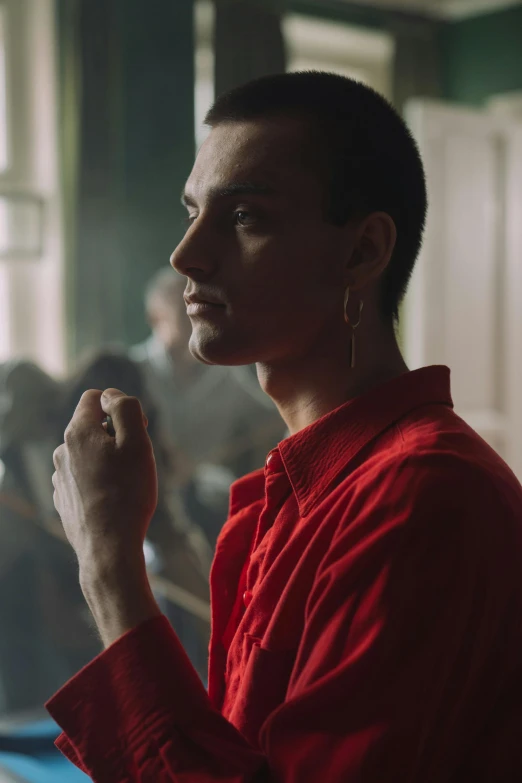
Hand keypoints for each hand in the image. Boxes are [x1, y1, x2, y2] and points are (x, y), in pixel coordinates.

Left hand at [52, 388, 157, 579]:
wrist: (109, 548)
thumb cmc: (128, 494)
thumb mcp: (137, 442)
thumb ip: (126, 408)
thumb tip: (111, 396)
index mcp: (77, 432)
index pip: (95, 397)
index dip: (120, 407)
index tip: (137, 430)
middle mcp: (62, 450)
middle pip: (92, 426)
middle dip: (115, 435)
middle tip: (136, 460)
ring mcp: (59, 476)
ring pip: (88, 453)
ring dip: (107, 459)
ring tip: (126, 484)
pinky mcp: (63, 497)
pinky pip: (84, 476)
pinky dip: (99, 480)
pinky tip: (113, 499)